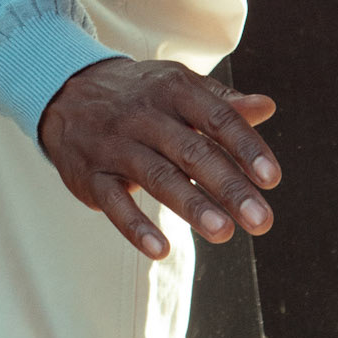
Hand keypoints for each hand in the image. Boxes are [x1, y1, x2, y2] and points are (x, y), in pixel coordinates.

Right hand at [38, 58, 280, 258]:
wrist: (66, 92)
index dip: (246, 148)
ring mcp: (115, 145)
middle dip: (229, 187)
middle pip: (192, 152)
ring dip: (192, 206)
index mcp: (174, 90)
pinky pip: (114, 202)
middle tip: (262, 222)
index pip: (217, 119)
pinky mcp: (91, 174)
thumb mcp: (178, 88)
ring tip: (225, 233)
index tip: (272, 179)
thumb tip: (267, 108)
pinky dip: (135, 227)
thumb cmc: (140, 95)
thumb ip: (222, 104)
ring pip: (157, 177)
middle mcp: (144, 115)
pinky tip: (161, 249)